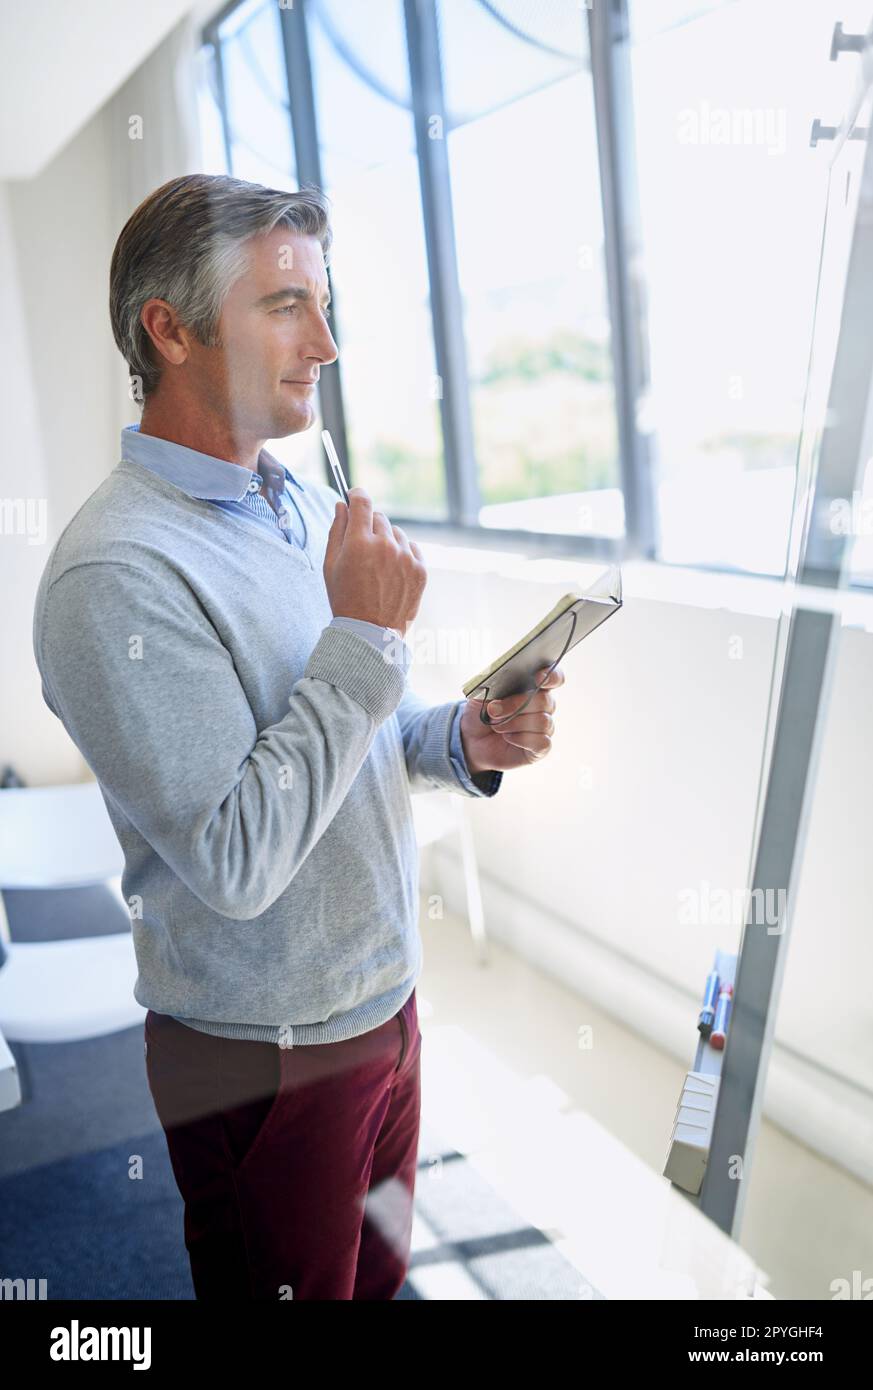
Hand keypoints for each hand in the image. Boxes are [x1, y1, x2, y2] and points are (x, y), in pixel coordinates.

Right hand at [323, 487, 426, 634]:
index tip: (354, 495)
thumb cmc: (345, 599)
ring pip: (395, 532)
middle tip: (362, 547)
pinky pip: (410, 547)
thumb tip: (342, 505)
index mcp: (359, 543)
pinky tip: (391, 572)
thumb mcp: (330, 565)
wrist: (371, 632)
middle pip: (378, 517)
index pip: (362, 502)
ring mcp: (406, 557)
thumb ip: (336, 530)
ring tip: (377, 566)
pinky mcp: (420, 569)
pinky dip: (401, 553)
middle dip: (368, 525)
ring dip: (386, 540)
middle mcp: (385, 545)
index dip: (357, 494)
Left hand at [459, 665, 564, 774]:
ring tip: (496, 726)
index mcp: (533, 686)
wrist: (472, 740)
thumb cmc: (481, 713)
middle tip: (493, 710)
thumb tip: (499, 681)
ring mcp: (545, 727)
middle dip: (516, 705)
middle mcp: (544, 705)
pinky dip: (521, 739)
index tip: (538, 677)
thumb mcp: (481, 694)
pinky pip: (541, 741)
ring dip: (514, 723)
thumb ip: (491, 684)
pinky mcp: (541, 747)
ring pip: (542, 721)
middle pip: (544, 701)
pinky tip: (508, 737)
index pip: (555, 677)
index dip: (552, 676)